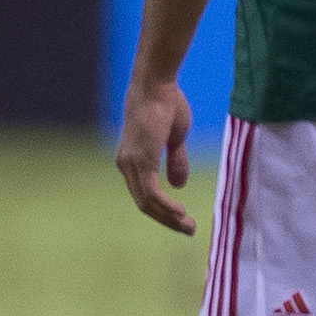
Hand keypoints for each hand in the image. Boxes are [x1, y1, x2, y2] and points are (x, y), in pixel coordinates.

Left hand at [114, 77, 195, 233]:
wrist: (155, 86)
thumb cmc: (166, 104)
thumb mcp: (175, 138)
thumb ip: (175, 161)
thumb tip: (179, 185)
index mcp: (132, 160)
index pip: (145, 193)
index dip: (163, 209)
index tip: (184, 218)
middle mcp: (126, 164)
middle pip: (144, 203)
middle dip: (167, 219)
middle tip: (189, 230)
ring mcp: (131, 163)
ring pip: (147, 202)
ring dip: (168, 217)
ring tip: (188, 226)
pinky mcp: (140, 161)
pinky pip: (151, 193)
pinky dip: (165, 206)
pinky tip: (180, 212)